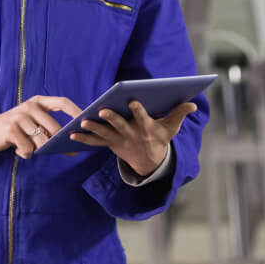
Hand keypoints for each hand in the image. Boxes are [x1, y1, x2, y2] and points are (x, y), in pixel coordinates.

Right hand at [0, 95, 81, 159]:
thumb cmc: (18, 128)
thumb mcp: (33, 122)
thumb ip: (48, 127)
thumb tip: (72, 142)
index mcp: (39, 101)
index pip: (62, 102)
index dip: (76, 111)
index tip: (86, 121)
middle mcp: (30, 106)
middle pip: (54, 127)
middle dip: (58, 143)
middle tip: (63, 151)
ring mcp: (20, 116)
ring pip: (42, 141)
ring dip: (38, 150)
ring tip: (29, 148)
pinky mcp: (11, 129)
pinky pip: (28, 149)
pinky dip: (25, 154)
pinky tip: (18, 149)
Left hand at [70, 100, 197, 177]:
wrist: (150, 163)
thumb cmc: (160, 139)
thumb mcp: (171, 128)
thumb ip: (180, 114)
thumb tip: (193, 104)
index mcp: (145, 128)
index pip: (142, 117)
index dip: (138, 110)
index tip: (133, 101)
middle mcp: (131, 135)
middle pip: (119, 125)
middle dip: (111, 118)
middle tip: (102, 110)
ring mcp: (119, 141)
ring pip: (104, 134)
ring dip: (93, 128)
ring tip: (82, 122)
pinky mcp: (110, 145)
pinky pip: (95, 142)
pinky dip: (83, 138)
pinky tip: (71, 134)